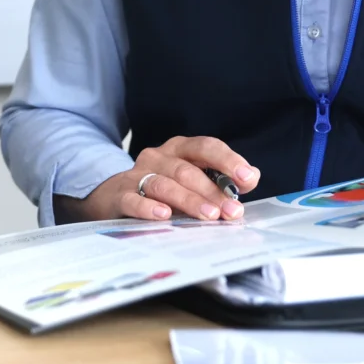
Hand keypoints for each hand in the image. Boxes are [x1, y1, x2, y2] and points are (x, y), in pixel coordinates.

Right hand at [59, 137, 260, 222]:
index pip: (206, 147)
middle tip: (231, 212)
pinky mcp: (119, 194)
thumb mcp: (190, 180)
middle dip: (212, 191)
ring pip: (165, 184)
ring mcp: (137, 174)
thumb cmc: (160, 189)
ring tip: (208, 216)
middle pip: (187, 170)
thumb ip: (221, 178)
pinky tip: (164, 216)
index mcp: (179, 149)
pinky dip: (149, 207)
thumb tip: (251, 177)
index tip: (247, 179)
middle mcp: (158, 157)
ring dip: (189, 200)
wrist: (111, 196)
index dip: (228, 161)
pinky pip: (134, 199)